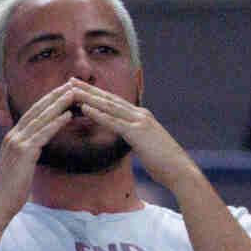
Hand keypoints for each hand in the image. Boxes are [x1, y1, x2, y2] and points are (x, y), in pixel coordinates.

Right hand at [0, 82, 77, 221]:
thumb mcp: (21, 164)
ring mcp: (17, 143)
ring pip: (41, 118)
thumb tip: (39, 145)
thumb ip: (29, 151)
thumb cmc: (12, 188)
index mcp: (13, 137)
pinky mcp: (23, 153)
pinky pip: (42, 134)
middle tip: (72, 83)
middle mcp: (13, 135)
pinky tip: (68, 115)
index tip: (63, 89)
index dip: (48, 100)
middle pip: (37, 110)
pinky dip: (55, 123)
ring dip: (59, 104)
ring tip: (74, 93)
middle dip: (55, 95)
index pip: (33, 112)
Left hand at [67, 79, 196, 189]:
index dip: (97, 93)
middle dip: (88, 89)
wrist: (180, 170)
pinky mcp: (137, 133)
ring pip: (109, 106)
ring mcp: (139, 122)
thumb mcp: (148, 145)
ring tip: (71, 90)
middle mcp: (140, 114)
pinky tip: (84, 108)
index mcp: (142, 116)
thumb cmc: (165, 162)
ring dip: (88, 97)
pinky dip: (98, 114)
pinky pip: (113, 121)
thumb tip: (129, 138)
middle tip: (70, 80)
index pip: (115, 102)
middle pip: (109, 99)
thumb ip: (137, 137)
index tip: (81, 87)